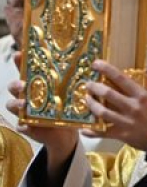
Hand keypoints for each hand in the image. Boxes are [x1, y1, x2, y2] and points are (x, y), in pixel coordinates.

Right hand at [6, 52, 78, 175]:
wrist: (68, 133)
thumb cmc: (69, 108)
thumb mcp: (73, 94)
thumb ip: (77, 82)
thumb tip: (92, 63)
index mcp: (38, 84)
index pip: (26, 70)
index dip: (20, 61)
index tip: (20, 53)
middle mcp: (28, 96)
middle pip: (15, 86)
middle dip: (16, 84)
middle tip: (23, 84)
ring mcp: (26, 111)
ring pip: (13, 104)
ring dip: (16, 103)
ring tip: (23, 103)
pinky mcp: (29, 127)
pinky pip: (21, 126)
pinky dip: (23, 125)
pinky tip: (26, 125)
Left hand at [83, 60, 146, 150]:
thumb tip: (143, 70)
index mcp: (142, 96)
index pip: (122, 79)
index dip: (107, 69)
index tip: (96, 64)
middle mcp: (132, 107)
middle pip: (108, 94)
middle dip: (94, 87)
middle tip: (88, 84)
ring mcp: (126, 121)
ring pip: (102, 111)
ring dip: (91, 104)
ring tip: (86, 99)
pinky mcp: (122, 134)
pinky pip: (103, 132)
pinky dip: (92, 131)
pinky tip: (84, 128)